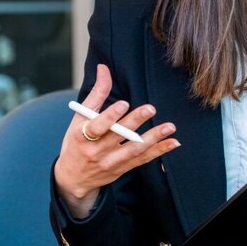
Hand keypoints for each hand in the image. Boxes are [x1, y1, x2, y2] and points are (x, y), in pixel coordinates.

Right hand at [54, 64, 179, 217]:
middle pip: (118, 136)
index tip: (123, 104)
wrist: (73, 177)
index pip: (96, 126)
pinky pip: (143, 160)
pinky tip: (172, 142)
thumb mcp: (80, 118)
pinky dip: (158, 151)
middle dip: (135, 122)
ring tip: (169, 127)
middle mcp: (96, 151)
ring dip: (153, 138)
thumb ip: (96, 93)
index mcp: (82, 136)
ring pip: (134, 150)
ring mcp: (110, 162)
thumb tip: (104, 68)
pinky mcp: (122, 169)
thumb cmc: (76, 142)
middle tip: (150, 108)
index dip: (109, 116)